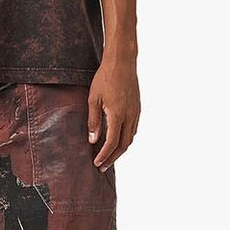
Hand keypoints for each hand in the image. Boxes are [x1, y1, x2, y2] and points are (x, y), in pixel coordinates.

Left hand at [87, 56, 139, 170]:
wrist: (122, 62)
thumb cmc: (105, 78)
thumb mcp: (93, 99)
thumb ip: (93, 121)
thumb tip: (92, 140)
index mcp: (117, 115)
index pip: (111, 143)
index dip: (104, 156)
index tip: (97, 163)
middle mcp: (130, 116)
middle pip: (123, 145)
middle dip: (113, 158)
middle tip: (102, 167)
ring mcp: (136, 112)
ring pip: (130, 138)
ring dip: (120, 149)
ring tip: (109, 156)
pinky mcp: (137, 108)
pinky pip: (133, 129)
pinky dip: (126, 138)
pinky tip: (118, 139)